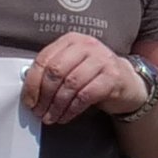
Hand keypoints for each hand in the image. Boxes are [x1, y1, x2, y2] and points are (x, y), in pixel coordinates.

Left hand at [18, 30, 148, 127]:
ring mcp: (102, 60)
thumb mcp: (72, 66)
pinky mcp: (113, 76)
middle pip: (56, 72)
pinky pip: (85, 95)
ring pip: (70, 85)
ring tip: (51, 117)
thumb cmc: (94, 75)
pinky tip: (65, 116)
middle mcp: (87, 46)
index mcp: (71, 40)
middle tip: (38, 111)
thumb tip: (29, 91)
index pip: (44, 60)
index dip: (32, 83)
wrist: (129, 82)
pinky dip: (72, 109)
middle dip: (43, 96)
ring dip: (57, 105)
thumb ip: (52, 71)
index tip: (28, 100)